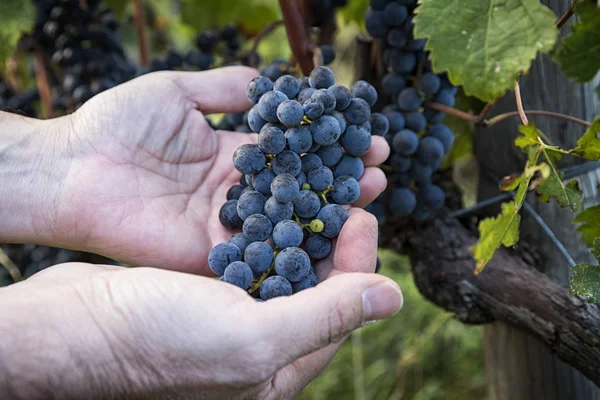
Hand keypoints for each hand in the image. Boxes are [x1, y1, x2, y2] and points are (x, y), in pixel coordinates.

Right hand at [0, 209, 401, 399]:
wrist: (73, 329)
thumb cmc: (158, 343)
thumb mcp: (252, 337)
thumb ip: (326, 316)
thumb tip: (394, 298)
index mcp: (279, 369)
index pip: (340, 311)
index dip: (359, 261)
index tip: (362, 215)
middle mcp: (261, 344)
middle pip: (317, 284)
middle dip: (335, 236)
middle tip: (349, 190)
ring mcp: (232, 316)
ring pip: (284, 264)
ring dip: (303, 223)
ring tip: (318, 182)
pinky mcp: (205, 290)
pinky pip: (250, 253)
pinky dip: (264, 223)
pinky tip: (270, 193)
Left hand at [38, 67, 388, 272]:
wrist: (71, 169)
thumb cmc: (116, 124)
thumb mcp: (176, 91)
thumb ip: (225, 88)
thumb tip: (270, 82)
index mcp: (231, 152)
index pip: (290, 150)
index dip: (326, 142)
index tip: (363, 132)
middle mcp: (236, 189)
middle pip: (298, 187)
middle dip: (340, 177)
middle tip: (380, 168)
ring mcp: (226, 222)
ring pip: (286, 219)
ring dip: (328, 211)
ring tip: (369, 196)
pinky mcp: (210, 250)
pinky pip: (258, 250)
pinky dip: (293, 245)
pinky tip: (329, 237)